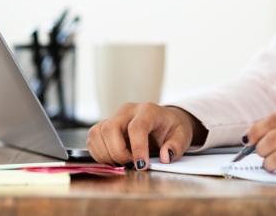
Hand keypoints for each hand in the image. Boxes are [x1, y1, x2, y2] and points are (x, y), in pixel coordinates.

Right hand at [86, 103, 206, 168]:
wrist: (165, 121)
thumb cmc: (172, 127)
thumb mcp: (183, 135)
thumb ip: (177, 146)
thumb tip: (165, 156)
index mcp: (148, 110)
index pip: (136, 127)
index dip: (137, 148)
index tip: (142, 165)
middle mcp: (128, 111)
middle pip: (110, 128)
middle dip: (117, 152)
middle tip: (130, 165)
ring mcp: (115, 117)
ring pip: (97, 132)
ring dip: (105, 153)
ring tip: (122, 162)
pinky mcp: (105, 126)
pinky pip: (93, 139)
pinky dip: (99, 153)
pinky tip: (113, 159)